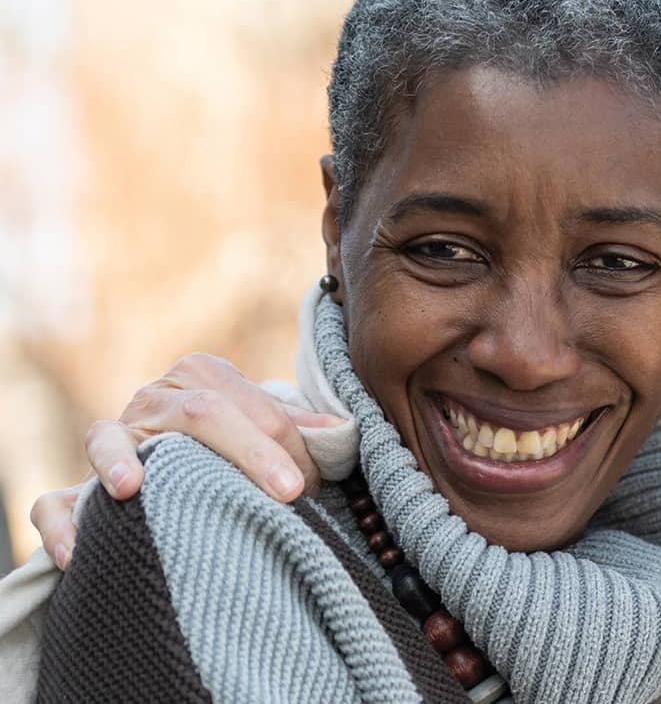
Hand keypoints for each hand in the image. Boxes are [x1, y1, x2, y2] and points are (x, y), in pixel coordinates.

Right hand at [34, 353, 342, 568]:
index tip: (314, 488)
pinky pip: (52, 503)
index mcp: (203, 377)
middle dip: (251, 451)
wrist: (181, 480)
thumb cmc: (235, 454)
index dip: (291, 446)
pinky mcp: (76, 488)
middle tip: (292, 493)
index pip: (253, 403)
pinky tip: (80, 552)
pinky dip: (62, 523)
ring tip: (131, 489)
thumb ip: (299, 431)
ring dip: (118, 461)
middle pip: (200, 412)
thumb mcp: (269, 434)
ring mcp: (113, 439)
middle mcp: (154, 398)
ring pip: (109, 436)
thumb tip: (340, 432)